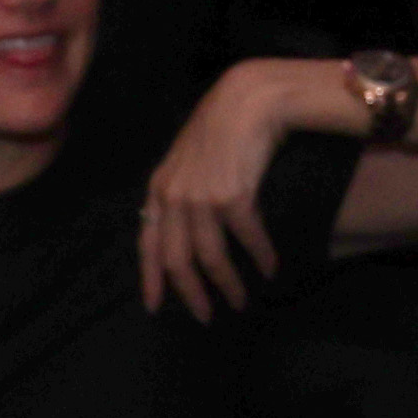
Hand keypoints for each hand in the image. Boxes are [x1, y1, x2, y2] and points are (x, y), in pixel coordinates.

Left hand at [140, 60, 336, 316]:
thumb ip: (181, 191)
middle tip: (205, 316)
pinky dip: (260, 256)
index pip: (148, 242)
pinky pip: (246, 239)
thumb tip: (185, 228)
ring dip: (227, 284)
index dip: (150, 278)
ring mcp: (201, 197)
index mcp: (159, 189)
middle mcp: (174, 196)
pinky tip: (270, 268)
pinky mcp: (232, 196)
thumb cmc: (222, 126)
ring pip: (210, 257)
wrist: (248, 100)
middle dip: (191, 293)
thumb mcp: (187, 159)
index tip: (154, 307)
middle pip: (176, 259)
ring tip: (241, 300)